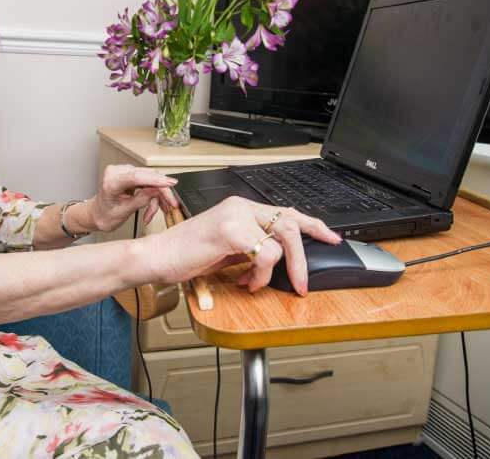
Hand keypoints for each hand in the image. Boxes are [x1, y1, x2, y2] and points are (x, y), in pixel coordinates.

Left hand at [86, 165, 178, 232]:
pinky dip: (153, 194)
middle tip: (171, 205)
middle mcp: (117, 172)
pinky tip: (152, 207)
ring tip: (152, 214)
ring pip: (151, 179)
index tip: (170, 184)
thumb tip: (157, 191)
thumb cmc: (104, 215)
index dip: (156, 180)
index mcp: (111, 182)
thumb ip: (140, 200)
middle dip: (162, 193)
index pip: (136, 177)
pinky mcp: (131, 174)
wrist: (97, 214)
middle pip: (148, 177)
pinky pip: (149, 181)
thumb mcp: (123, 212)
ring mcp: (125, 171)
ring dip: (157, 197)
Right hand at [144, 196, 340, 295]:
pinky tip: (245, 281)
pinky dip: (260, 273)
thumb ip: (251, 247)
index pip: (285, 211)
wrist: (158, 257)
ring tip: (257, 283)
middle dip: (303, 256)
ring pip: (281, 240)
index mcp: (240, 207)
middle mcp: (240, 205)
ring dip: (277, 270)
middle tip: (303, 282)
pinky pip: (265, 253)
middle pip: (290, 223)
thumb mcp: (227, 250)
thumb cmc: (185, 256)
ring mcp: (235, 215)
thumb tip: (278, 260)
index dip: (312, 225)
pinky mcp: (230, 229)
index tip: (332, 238)